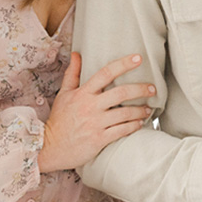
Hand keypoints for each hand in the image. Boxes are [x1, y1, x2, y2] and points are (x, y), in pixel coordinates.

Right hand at [40, 52, 153, 172]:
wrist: (48, 147)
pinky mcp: (99, 139)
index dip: (123, 64)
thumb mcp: (63, 95)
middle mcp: (90, 106)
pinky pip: (122, 130)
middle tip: (153, 89)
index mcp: (82, 93)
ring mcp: (95, 123)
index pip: (105, 73)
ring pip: (125, 113)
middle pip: (121, 93)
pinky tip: (139, 123)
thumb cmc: (58, 120)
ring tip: (148, 109)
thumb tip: (77, 54)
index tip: (138, 58)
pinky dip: (134, 126)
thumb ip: (72, 74)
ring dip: (140, 110)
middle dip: (141, 89)